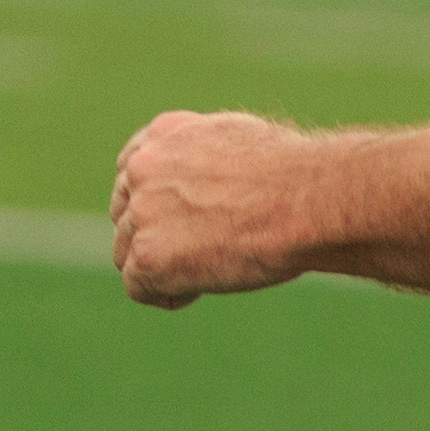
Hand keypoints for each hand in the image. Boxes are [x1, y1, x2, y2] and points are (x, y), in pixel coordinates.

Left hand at [111, 110, 323, 309]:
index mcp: (162, 135)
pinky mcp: (150, 257)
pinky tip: (200, 289)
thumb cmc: (294, 176)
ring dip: (161, 267)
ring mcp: (142, 214)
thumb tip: (213, 178)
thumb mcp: (241, 140)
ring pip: (126, 253)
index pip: (131, 173)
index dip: (156, 203)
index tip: (184, 221)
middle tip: (201, 252)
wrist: (304, 202)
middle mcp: (142, 169)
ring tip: (208, 271)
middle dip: (155, 236)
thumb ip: (207, 156)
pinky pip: (138, 287)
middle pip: (125, 215)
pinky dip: (166, 295)